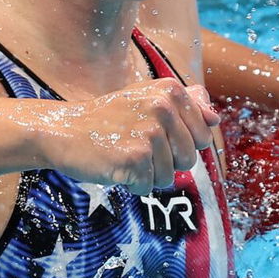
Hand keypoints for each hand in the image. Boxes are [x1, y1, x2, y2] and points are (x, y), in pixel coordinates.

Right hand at [39, 79, 219, 194]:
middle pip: (190, 159)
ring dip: (147, 175)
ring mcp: (149, 132)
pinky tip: (114, 166)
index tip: (153, 135)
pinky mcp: (135, 158)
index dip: (181, 145)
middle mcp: (163, 107)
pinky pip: (148, 187)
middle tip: (136, 148)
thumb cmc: (107, 119)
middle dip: (166, 163)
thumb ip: (186, 103)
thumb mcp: (146, 98)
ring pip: (169, 177)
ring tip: (123, 155)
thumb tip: (215, 117)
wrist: (63, 130)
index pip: (205, 136)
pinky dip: (131, 184)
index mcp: (170, 90)